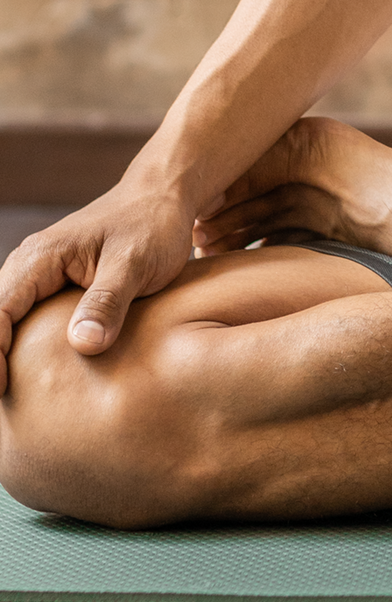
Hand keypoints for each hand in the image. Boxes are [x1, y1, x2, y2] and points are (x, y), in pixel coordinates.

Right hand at [0, 178, 196, 392]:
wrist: (166, 197)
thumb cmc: (153, 223)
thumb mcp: (135, 262)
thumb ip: (108, 300)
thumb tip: (82, 343)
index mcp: (40, 258)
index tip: (3, 392)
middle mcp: (31, 267)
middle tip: (7, 404)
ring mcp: (41, 278)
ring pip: (9, 324)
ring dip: (8, 357)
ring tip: (16, 400)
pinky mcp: (57, 289)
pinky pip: (29, 322)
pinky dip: (26, 349)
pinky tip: (37, 379)